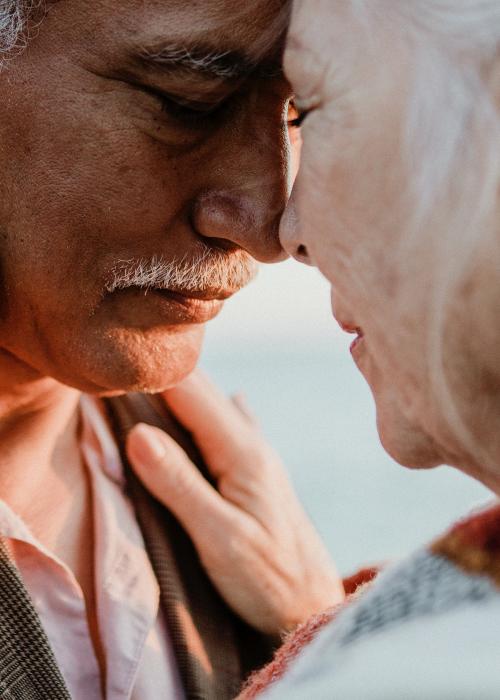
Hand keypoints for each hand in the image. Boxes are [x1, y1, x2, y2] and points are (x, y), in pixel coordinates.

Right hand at [126, 370, 344, 634]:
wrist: (310, 604)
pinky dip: (203, 412)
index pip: (190, 392)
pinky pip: (226, 426)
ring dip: (180, 392)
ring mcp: (257, 455)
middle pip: (202, 392)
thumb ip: (178, 484)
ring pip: (213, 407)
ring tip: (147, 379)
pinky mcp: (255, 471)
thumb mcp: (218, 537)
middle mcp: (252, 443)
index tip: (114, 364)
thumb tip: (137, 432)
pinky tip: (213, 400)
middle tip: (121, 365)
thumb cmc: (267, 579)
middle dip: (162, 377)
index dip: (151, 375)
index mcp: (242, 451)